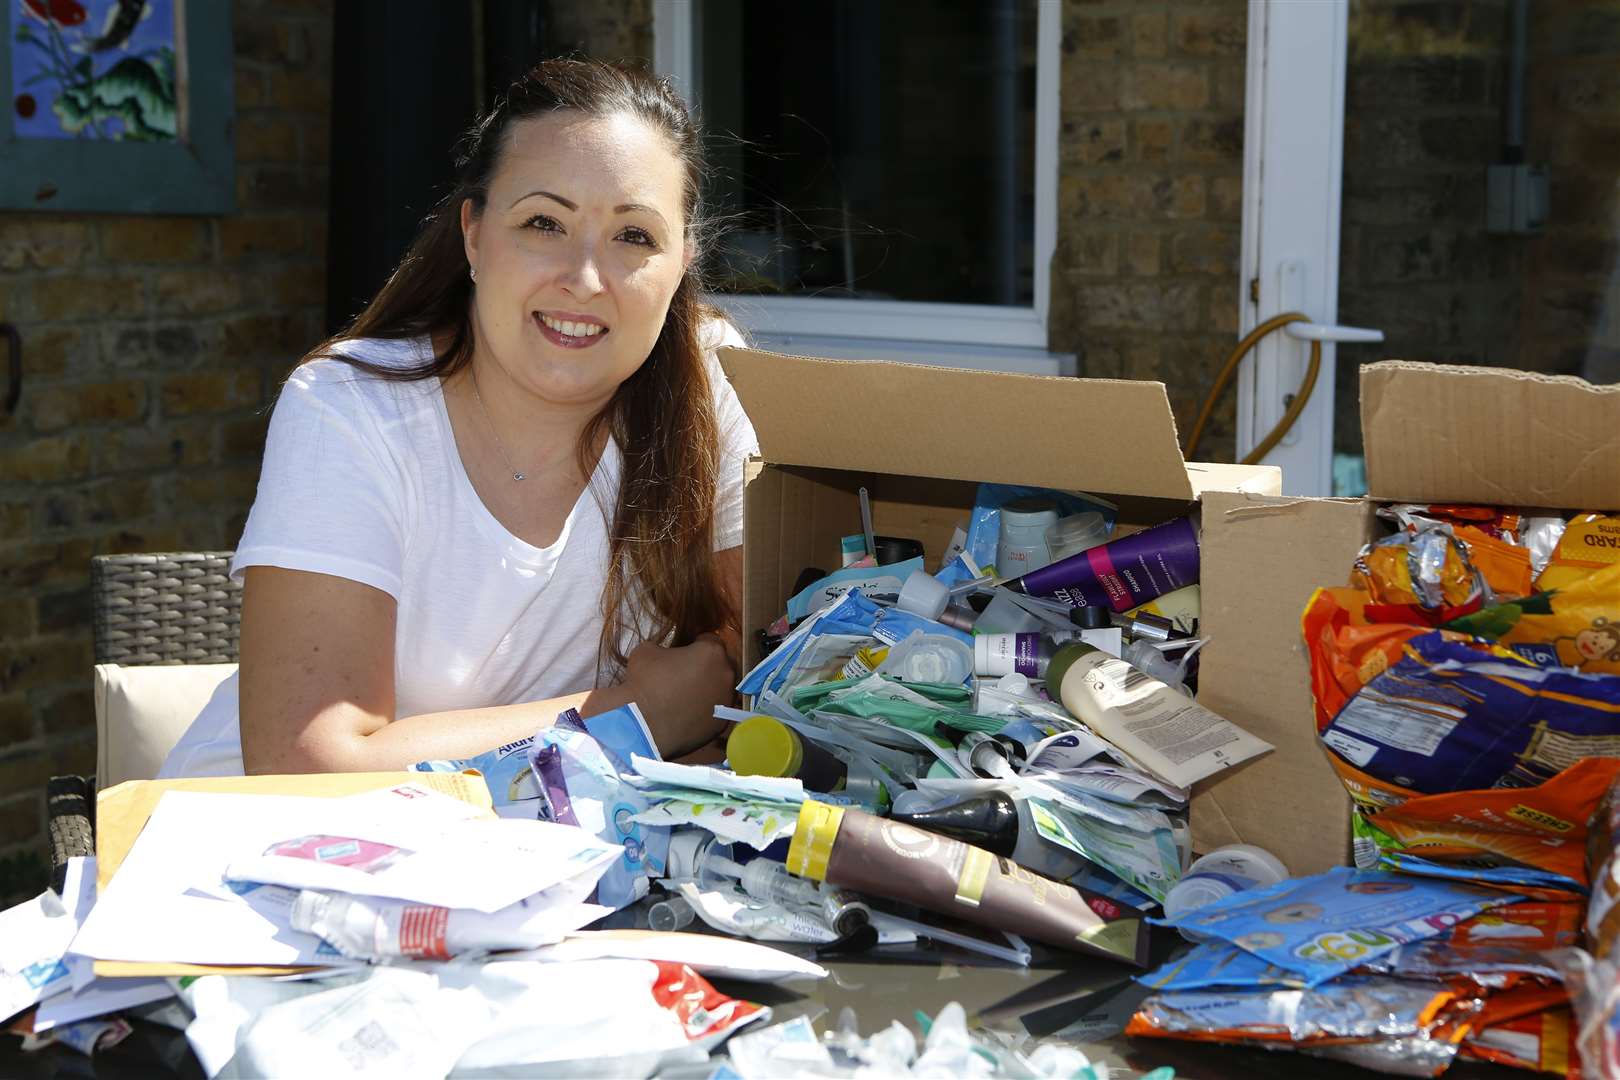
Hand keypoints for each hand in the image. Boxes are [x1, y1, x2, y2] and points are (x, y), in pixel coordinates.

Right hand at [622, 634, 736, 757]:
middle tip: (685, 674)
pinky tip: (686, 713)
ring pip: (719, 689)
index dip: (695, 644)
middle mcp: (726, 675)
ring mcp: (726, 701)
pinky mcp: (720, 724)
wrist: (641, 725)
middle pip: (720, 665)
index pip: (710, 640)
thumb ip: (666, 648)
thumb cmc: (645, 681)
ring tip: (686, 696)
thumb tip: (667, 656)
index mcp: (712, 652)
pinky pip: (715, 710)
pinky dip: (704, 709)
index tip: (684, 651)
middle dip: (705, 667)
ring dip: (707, 689)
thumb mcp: (648, 650)